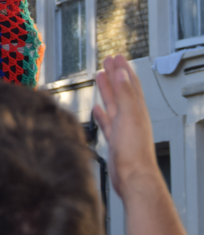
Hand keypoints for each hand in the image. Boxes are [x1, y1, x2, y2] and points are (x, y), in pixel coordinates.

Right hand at [93, 55, 159, 197]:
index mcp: (137, 110)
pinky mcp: (115, 141)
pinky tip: (97, 109)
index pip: (130, 83)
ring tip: (100, 78)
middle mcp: (131, 117)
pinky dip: (102, 114)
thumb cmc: (134, 151)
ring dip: (107, 90)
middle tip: (108, 61)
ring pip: (114, 104)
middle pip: (122, 90)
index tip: (117, 57)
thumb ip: (125, 94)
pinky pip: (107, 122)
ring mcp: (123, 129)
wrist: (133, 178)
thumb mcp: (129, 117)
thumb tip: (122, 73)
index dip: (123, 69)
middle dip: (115, 75)